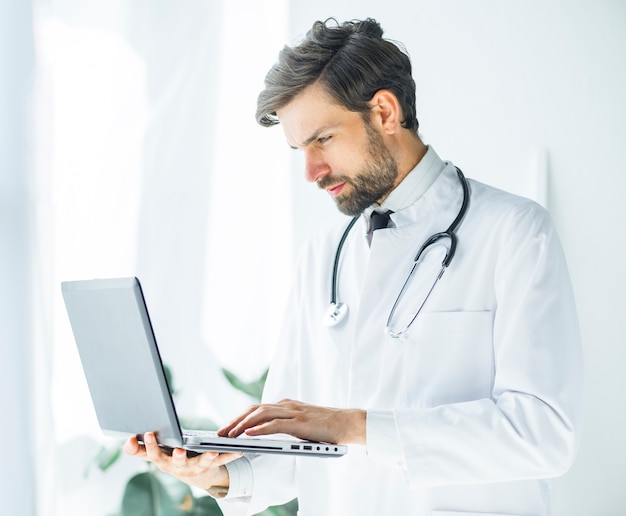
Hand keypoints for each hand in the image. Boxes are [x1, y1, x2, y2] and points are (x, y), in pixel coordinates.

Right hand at [123, 432, 241, 491]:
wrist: (194, 475)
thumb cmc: (170, 458)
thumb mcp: (154, 453)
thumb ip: (140, 449)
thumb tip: (126, 441)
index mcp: (163, 461)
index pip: (152, 454)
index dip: (148, 446)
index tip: (145, 434)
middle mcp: (178, 467)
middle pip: (176, 462)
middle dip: (177, 457)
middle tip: (178, 450)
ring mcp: (195, 468)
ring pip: (200, 464)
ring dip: (206, 459)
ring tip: (212, 453)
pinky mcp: (211, 465)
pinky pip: (221, 461)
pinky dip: (230, 456)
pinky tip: (239, 450)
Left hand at [218, 399, 365, 444]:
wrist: (346, 423)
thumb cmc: (326, 426)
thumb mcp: (301, 423)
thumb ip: (285, 424)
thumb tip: (267, 432)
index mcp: (286, 405)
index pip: (256, 409)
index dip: (240, 418)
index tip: (227, 428)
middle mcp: (286, 405)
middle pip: (254, 410)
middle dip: (235, 421)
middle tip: (221, 433)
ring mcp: (293, 412)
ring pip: (261, 415)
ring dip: (243, 425)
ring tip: (230, 435)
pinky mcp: (299, 422)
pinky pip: (275, 424)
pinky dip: (260, 429)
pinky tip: (249, 434)